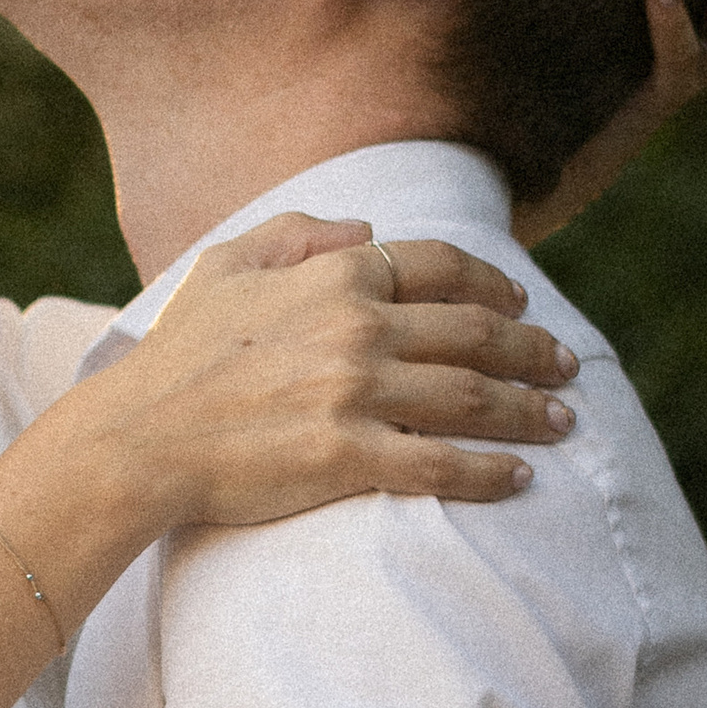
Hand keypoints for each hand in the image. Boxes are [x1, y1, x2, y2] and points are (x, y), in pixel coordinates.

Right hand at [74, 208, 576, 535]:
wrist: (139, 437)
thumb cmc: (178, 353)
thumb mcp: (226, 263)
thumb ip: (298, 232)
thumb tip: (366, 229)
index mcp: (335, 276)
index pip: (440, 266)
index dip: (492, 282)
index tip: (522, 301)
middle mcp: (358, 326)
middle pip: (476, 330)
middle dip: (533, 347)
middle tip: (567, 364)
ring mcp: (357, 391)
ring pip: (473, 395)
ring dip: (530, 408)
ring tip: (563, 420)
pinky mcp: (351, 456)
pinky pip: (442, 463)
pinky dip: (491, 472)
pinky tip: (520, 479)